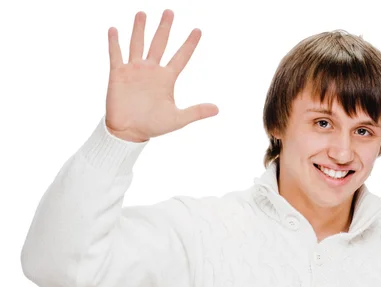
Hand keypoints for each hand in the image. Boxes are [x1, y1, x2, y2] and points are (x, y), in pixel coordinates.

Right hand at [105, 9, 217, 141]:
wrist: (129, 132)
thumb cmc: (153, 126)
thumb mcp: (178, 119)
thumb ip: (196, 111)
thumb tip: (217, 109)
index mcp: (166, 78)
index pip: (181, 57)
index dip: (189, 44)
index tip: (198, 30)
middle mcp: (151, 70)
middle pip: (159, 43)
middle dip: (165, 28)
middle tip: (170, 12)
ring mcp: (134, 70)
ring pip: (138, 44)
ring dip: (140, 29)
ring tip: (142, 13)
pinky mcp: (118, 74)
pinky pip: (116, 55)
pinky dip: (115, 43)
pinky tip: (114, 29)